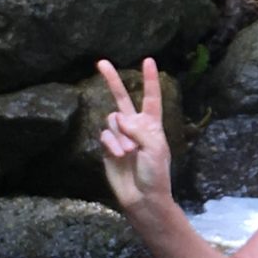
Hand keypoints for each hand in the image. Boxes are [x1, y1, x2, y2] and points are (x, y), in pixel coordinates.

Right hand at [97, 58, 172, 209]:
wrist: (142, 197)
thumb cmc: (156, 173)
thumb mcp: (155, 147)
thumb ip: (138, 129)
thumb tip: (118, 118)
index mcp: (152, 124)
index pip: (151, 97)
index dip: (150, 80)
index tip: (148, 60)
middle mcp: (135, 126)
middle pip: (122, 98)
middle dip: (112, 80)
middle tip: (101, 62)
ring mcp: (120, 136)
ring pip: (112, 121)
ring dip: (120, 135)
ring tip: (129, 152)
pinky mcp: (108, 148)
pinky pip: (105, 135)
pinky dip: (112, 144)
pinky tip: (119, 155)